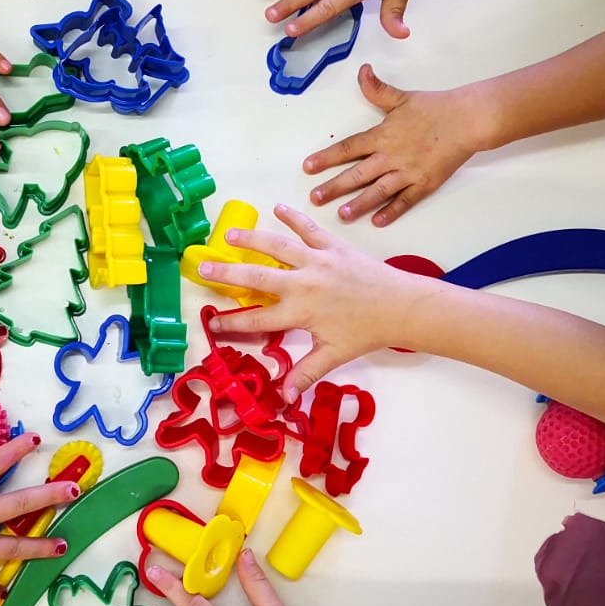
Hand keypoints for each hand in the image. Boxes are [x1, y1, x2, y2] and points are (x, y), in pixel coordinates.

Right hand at [199, 205, 439, 400]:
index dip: (232, 323)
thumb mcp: (334, 355)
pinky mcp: (332, 246)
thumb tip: (283, 398)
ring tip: (229, 234)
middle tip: (203, 268)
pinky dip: (293, 217)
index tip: (212, 323)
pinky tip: (277, 208)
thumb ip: (305, 373)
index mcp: (300, 312)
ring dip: (251, 238)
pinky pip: (309, 228)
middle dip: (227, 273)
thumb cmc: (367, 331)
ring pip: (277, 245)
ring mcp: (317, 261)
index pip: (258, 319)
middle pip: (256, 277)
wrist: (401, 306)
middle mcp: (303, 283)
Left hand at [303, 65, 482, 226]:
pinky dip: (392, 211)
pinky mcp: (425, 183)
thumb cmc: (435, 108)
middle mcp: (391, 156)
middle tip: (315, 198)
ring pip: (378, 191)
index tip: (308, 167)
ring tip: (341, 215)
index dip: (327, 158)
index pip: (348, 148)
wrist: (467, 120)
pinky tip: (378, 221)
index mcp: (382, 135)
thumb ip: (377, 89)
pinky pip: (406, 201)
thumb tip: (362, 71)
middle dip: (334, 187)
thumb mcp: (401, 97)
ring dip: (358, 204)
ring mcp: (408, 172)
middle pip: (357, 174)